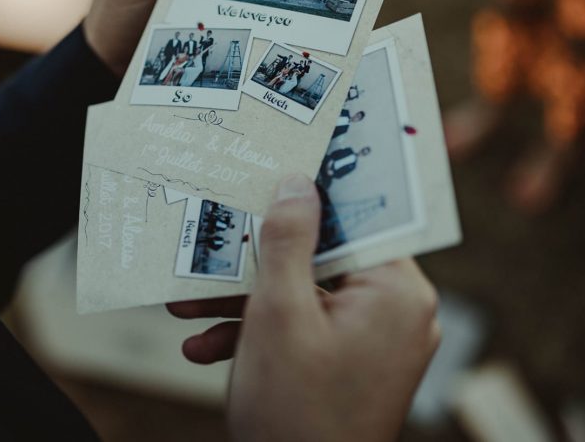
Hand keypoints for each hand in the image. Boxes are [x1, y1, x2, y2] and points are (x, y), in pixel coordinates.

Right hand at [170, 175, 439, 441]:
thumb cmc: (296, 411)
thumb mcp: (279, 313)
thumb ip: (289, 241)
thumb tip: (298, 184)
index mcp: (396, 292)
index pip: (360, 219)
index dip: (316, 195)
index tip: (279, 174)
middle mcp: (397, 312)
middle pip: (324, 260)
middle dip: (258, 262)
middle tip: (216, 246)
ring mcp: (375, 342)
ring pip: (307, 297)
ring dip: (245, 303)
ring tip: (187, 307)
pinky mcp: (353, 364)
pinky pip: (308, 331)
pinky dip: (261, 334)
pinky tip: (205, 348)